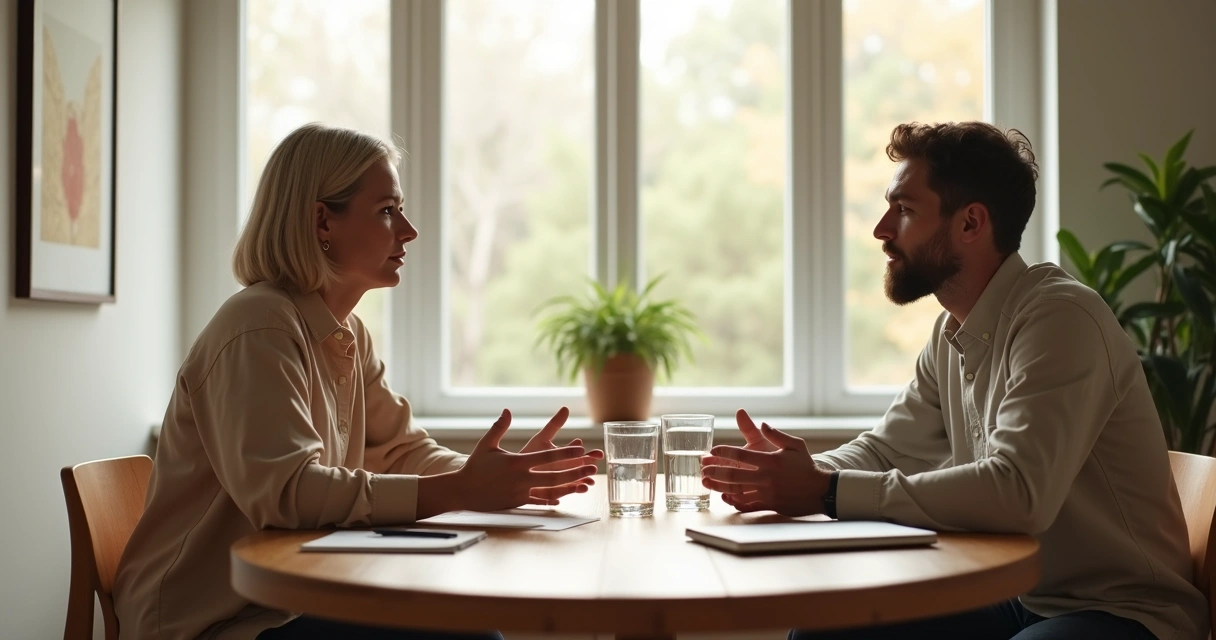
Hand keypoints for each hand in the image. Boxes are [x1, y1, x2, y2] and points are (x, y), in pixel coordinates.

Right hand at [454, 409, 599, 510]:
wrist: (462, 491)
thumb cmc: (475, 465)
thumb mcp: (487, 444)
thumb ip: (500, 427)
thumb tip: (508, 410)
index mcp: (517, 462)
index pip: (547, 456)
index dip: (565, 452)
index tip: (581, 448)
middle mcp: (521, 478)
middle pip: (554, 475)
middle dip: (575, 471)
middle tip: (592, 466)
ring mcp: (520, 493)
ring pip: (551, 490)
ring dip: (570, 486)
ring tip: (586, 482)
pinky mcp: (518, 503)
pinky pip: (539, 501)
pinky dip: (553, 499)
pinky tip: (566, 497)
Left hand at [519, 406, 604, 499]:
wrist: (513, 470)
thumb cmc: (530, 453)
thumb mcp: (542, 438)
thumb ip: (555, 425)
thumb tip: (566, 408)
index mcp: (566, 458)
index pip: (582, 456)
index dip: (591, 455)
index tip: (599, 453)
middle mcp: (564, 471)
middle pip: (579, 471)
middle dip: (587, 470)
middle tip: (594, 468)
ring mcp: (558, 483)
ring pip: (571, 484)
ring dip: (580, 484)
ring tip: (587, 483)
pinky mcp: (548, 494)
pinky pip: (556, 496)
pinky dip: (562, 495)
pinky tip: (566, 495)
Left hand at [700, 417, 830, 516]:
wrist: (820, 491)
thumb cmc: (806, 466)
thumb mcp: (795, 445)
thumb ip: (777, 434)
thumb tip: (763, 424)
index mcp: (770, 461)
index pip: (740, 456)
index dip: (723, 452)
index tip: (712, 450)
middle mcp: (766, 477)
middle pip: (733, 474)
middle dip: (715, 470)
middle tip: (702, 467)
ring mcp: (766, 493)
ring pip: (737, 490)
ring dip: (719, 486)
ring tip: (706, 482)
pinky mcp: (769, 505)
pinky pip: (747, 504)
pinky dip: (733, 501)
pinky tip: (723, 496)